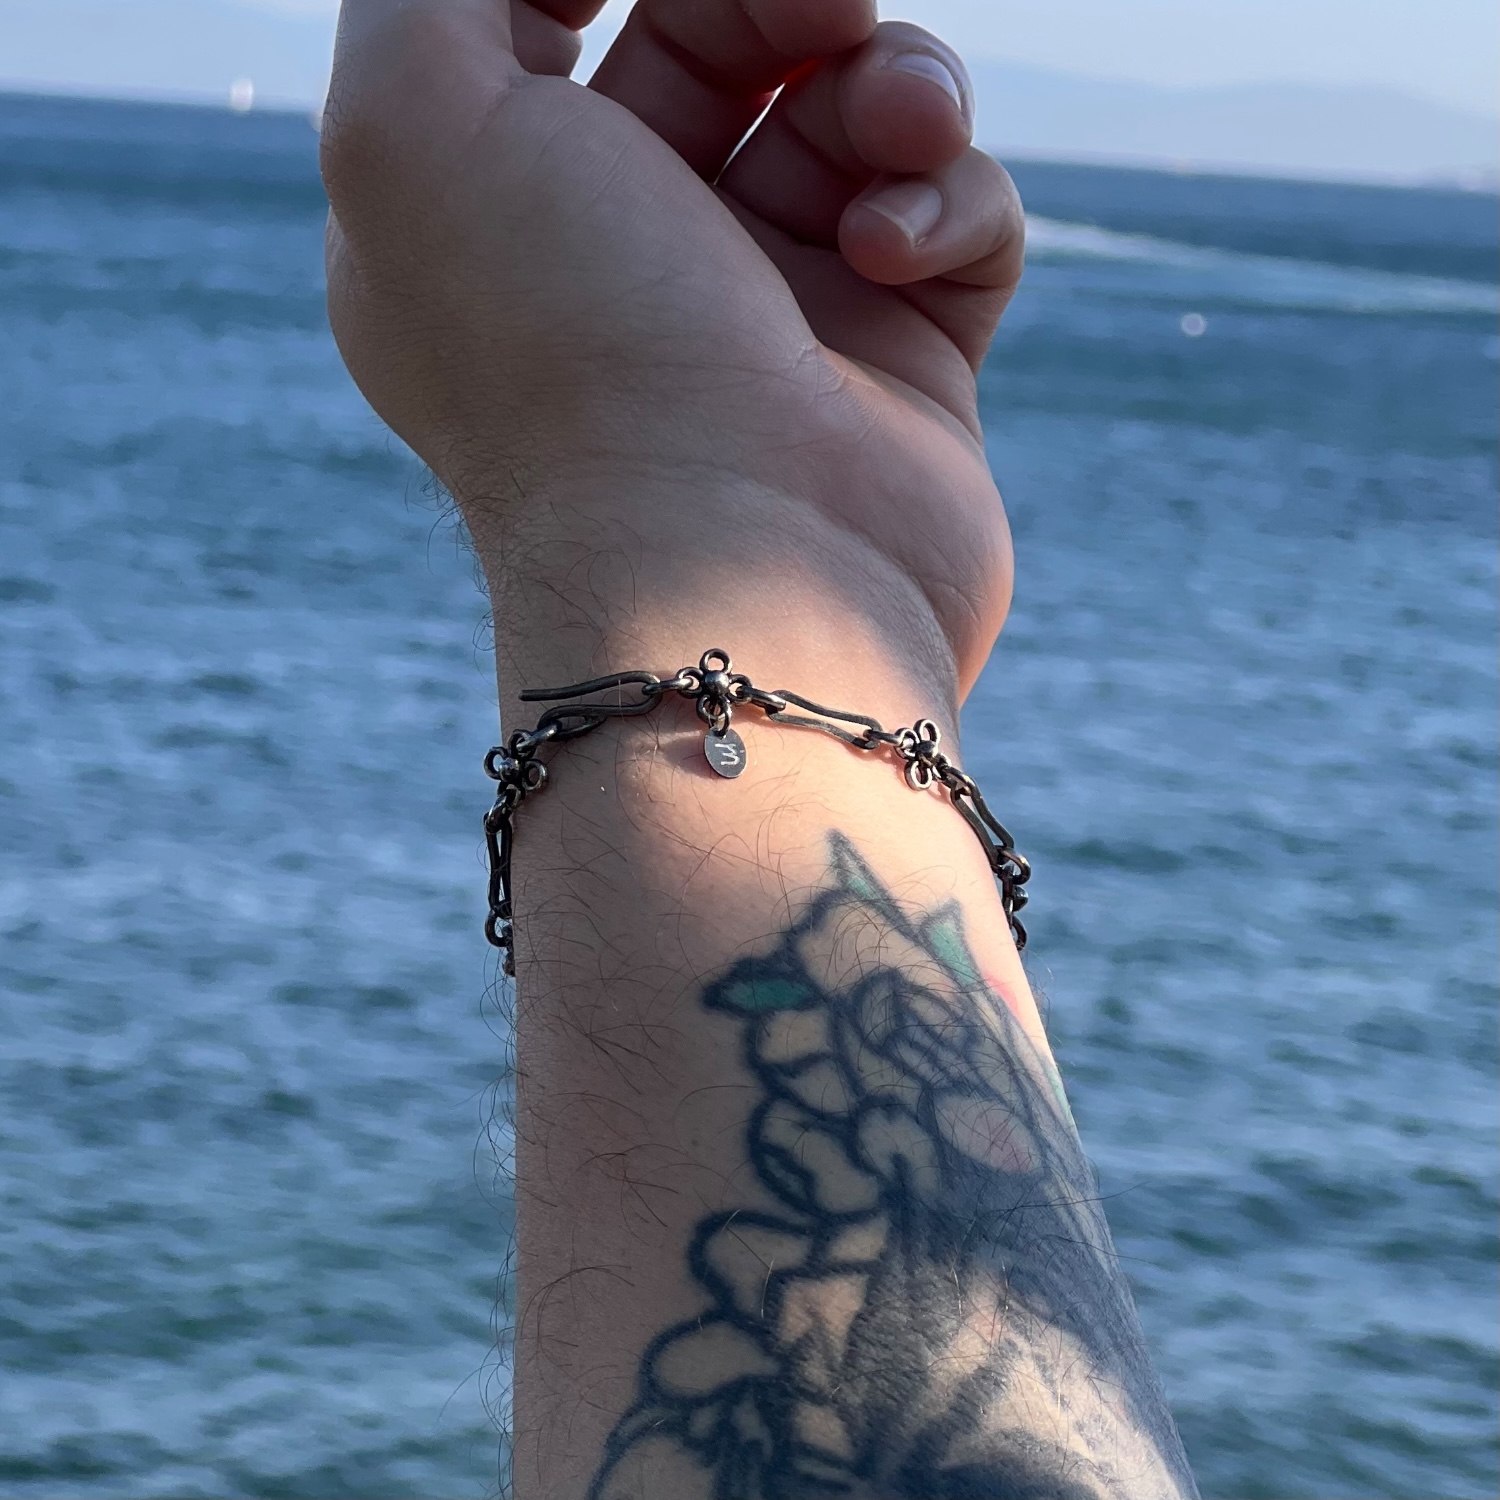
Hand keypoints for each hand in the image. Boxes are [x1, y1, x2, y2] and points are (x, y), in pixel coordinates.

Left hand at [321, 0, 1023, 702]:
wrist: (741, 585)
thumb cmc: (573, 360)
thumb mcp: (413, 123)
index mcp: (507, 209)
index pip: (559, 18)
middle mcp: (637, 256)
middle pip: (725, 41)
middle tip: (827, 7)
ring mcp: (779, 311)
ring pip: (860, 113)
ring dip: (896, 81)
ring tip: (898, 126)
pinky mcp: (900, 361)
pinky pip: (955, 216)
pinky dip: (948, 201)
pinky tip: (893, 253)